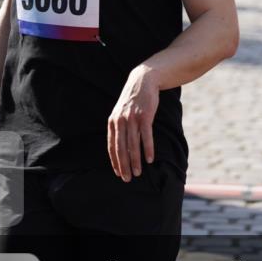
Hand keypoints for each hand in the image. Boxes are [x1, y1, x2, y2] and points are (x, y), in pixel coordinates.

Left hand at [107, 65, 158, 181]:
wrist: (143, 81)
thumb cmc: (133, 101)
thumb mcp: (121, 112)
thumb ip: (119, 128)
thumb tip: (121, 147)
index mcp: (112, 122)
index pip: (111, 146)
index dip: (114, 161)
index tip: (118, 173)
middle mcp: (120, 121)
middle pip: (121, 148)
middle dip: (124, 165)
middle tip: (127, 179)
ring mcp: (132, 118)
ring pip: (133, 145)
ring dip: (135, 161)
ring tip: (138, 173)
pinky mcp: (145, 116)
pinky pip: (146, 136)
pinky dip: (148, 149)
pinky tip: (150, 159)